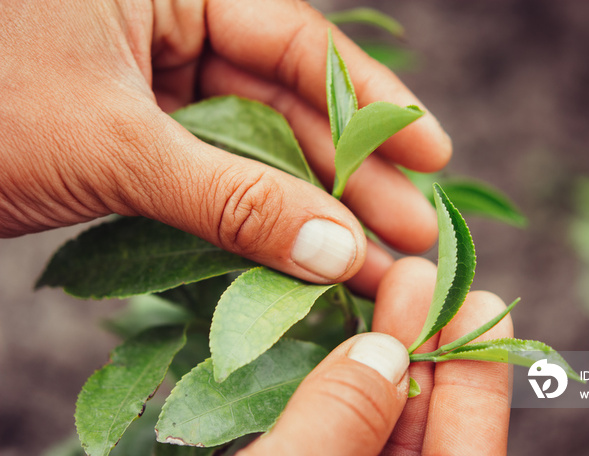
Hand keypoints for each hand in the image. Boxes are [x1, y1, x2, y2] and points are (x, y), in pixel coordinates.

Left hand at [0, 0, 449, 294]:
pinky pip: (214, 173)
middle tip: (411, 230)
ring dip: (310, 203)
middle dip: (351, 170)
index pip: (297, 42)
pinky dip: (255, 216)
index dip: (372, 105)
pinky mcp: (135, 135)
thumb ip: (234, 199)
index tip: (432, 154)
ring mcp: (153, 83)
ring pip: (255, 144)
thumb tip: (337, 247)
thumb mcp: (115, 148)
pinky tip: (300, 251)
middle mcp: (168, 25)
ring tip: (371, 257)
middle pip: (288, 100)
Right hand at [214, 257, 511, 455]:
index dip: (478, 386)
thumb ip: (336, 424)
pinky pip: (321, 433)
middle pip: (419, 438)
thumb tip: (384, 355)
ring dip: (378, 362)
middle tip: (424, 278)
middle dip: (424, 354)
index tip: (480, 305)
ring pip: (368, 430)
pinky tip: (333, 334)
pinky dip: (330, 387)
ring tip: (389, 286)